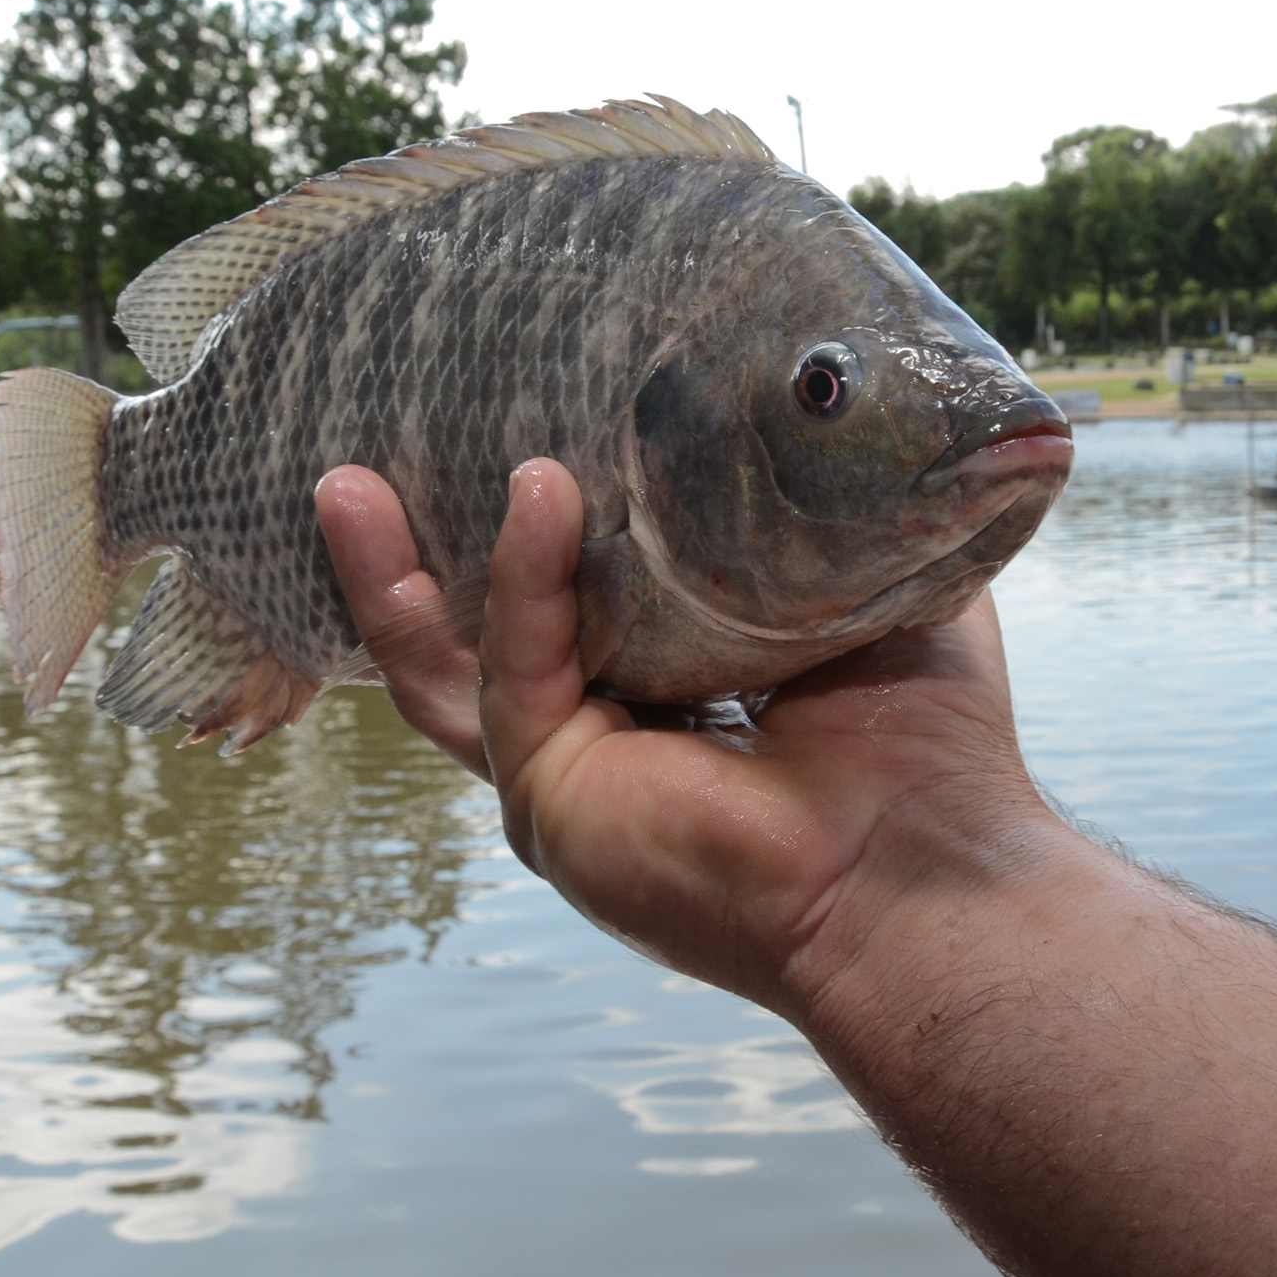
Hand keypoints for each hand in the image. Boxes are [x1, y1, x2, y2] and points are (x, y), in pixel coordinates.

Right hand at [314, 460, 1055, 1012]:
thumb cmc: (931, 749)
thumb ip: (829, 521)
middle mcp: (606, 746)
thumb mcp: (875, 597)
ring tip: (345, 479)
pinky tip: (537, 490)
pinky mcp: (554, 801)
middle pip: (468, 640)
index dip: (528, 532)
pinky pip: (515, 670)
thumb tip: (826, 412)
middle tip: (357, 458)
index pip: (567, 611)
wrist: (931, 864)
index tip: (506, 422)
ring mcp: (568, 784)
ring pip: (443, 668)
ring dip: (390, 573)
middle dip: (407, 552)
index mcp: (672, 702)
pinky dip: (519, 577)